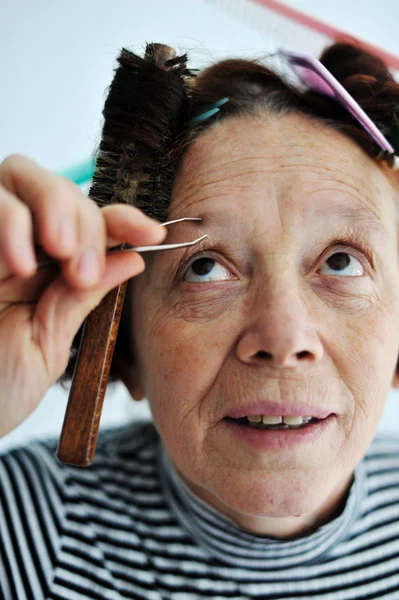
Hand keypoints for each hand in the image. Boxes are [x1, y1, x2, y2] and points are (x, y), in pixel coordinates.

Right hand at [0, 154, 165, 436]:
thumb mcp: (47, 345)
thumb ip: (81, 300)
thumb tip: (131, 258)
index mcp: (48, 269)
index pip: (92, 222)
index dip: (124, 220)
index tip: (151, 233)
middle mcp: (18, 245)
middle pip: (59, 189)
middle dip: (83, 220)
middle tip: (82, 268)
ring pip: (19, 176)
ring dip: (50, 207)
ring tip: (60, 253)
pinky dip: (9, 222)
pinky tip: (20, 263)